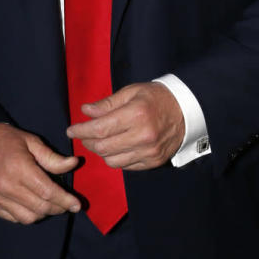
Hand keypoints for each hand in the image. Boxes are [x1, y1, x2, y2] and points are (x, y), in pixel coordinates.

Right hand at [0, 122, 79, 223]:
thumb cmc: (6, 140)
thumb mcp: (32, 142)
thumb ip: (52, 158)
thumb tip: (74, 164)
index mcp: (19, 167)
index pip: (48, 192)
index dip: (65, 201)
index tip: (77, 205)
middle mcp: (6, 185)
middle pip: (40, 207)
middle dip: (58, 208)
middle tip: (66, 204)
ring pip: (28, 217)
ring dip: (43, 213)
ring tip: (48, 204)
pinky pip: (13, 218)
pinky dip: (26, 215)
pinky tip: (31, 205)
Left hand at [66, 82, 184, 170]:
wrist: (187, 110)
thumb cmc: (156, 98)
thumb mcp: (131, 92)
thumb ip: (107, 104)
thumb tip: (85, 112)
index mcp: (136, 114)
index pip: (100, 129)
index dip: (81, 131)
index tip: (71, 130)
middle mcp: (143, 136)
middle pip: (103, 147)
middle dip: (87, 142)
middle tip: (83, 135)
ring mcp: (149, 151)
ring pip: (112, 160)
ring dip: (100, 152)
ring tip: (100, 141)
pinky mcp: (153, 161)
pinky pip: (125, 166)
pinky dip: (116, 158)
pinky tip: (116, 147)